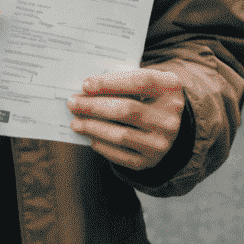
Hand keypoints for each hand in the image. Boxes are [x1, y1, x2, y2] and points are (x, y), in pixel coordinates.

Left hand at [68, 67, 184, 172]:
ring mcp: (162, 142)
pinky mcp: (151, 161)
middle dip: (95, 107)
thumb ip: (120, 81)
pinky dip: (102, 146)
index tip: (85, 85)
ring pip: (122, 135)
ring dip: (93, 128)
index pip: (139, 82)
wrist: (168, 124)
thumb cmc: (147, 95)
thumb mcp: (143, 81)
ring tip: (75, 122)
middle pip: (127, 110)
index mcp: (170, 88)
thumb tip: (85, 92)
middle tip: (73, 103)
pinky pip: (122, 156)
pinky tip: (90, 137)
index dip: (110, 83)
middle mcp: (170, 118)